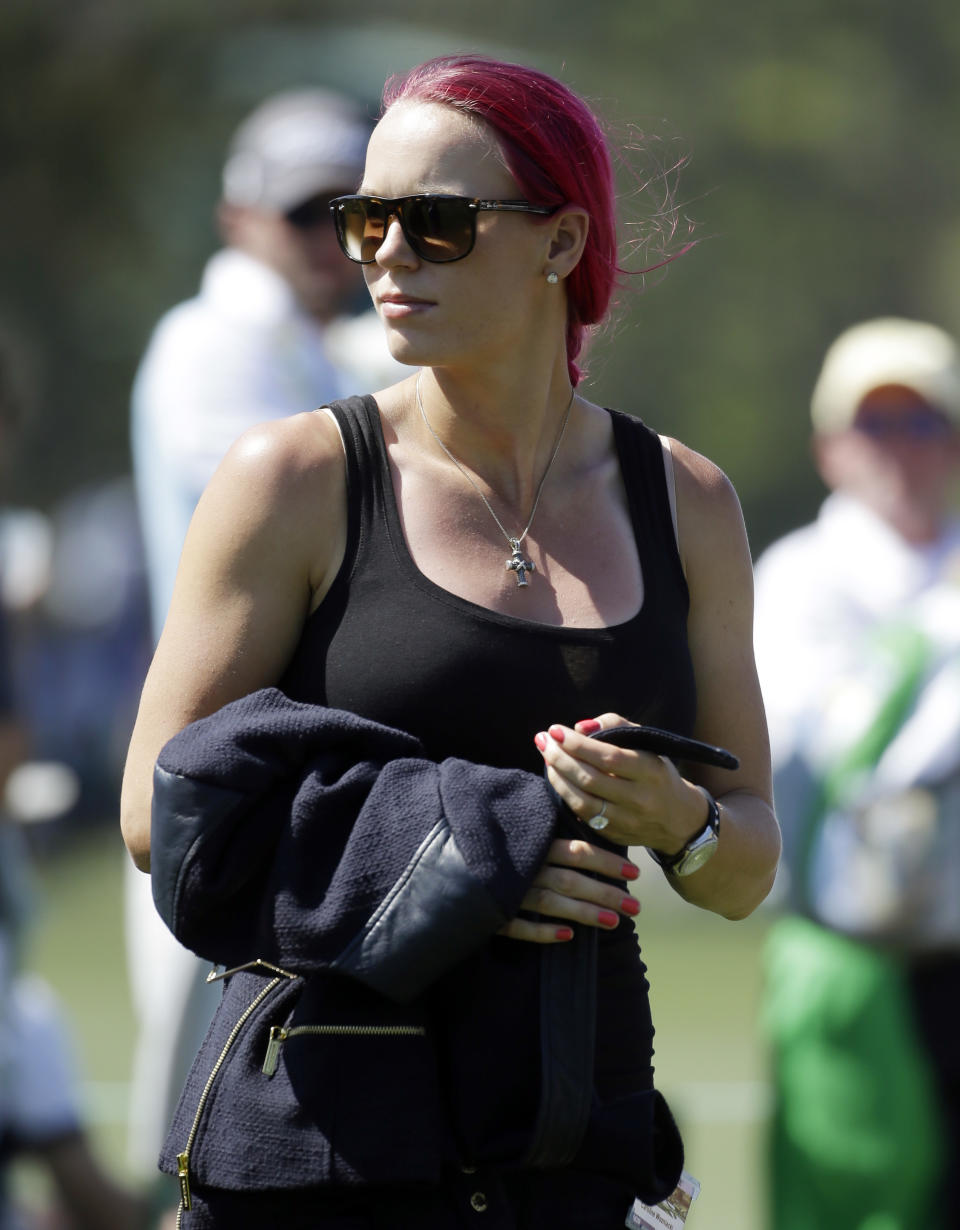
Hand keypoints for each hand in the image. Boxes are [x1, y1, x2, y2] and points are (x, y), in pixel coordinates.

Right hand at [498, 836, 639, 943]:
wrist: (443, 867)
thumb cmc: (489, 844)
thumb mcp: (518, 831)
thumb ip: (547, 830)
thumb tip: (583, 825)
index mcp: (532, 844)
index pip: (576, 851)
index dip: (606, 861)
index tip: (634, 872)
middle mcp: (523, 867)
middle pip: (571, 880)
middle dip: (605, 892)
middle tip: (636, 906)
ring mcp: (507, 892)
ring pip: (551, 904)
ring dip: (584, 913)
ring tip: (614, 922)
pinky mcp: (491, 915)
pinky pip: (519, 927)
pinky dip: (543, 931)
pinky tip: (567, 936)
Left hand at [533, 713, 708, 852]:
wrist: (679, 819)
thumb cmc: (656, 771)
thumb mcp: (647, 744)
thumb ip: (616, 726)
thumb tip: (580, 727)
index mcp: (650, 771)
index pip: (608, 757)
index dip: (577, 744)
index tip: (555, 730)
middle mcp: (640, 799)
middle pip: (590, 779)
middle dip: (560, 758)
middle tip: (543, 740)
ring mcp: (627, 821)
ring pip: (582, 801)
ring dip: (557, 778)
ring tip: (546, 758)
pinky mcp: (615, 835)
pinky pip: (583, 816)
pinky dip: (565, 796)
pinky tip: (557, 779)